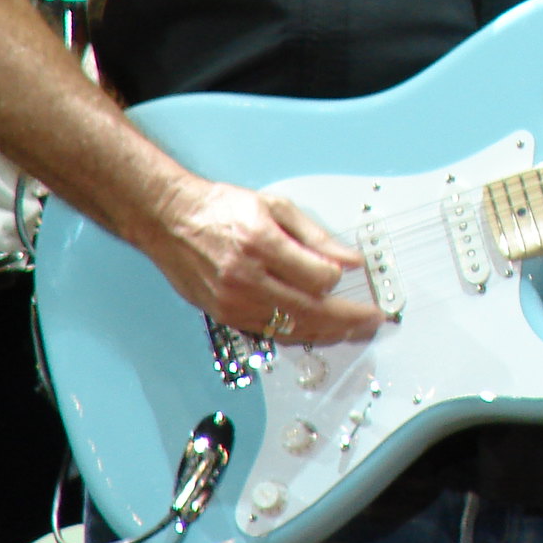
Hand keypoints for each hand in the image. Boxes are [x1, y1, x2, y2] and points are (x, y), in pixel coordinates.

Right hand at [146, 177, 388, 343]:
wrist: (170, 220)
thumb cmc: (220, 209)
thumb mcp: (275, 207)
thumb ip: (315, 237)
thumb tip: (349, 261)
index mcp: (262, 245)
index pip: (318, 278)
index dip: (339, 278)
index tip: (351, 273)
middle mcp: (246, 279)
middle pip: (310, 311)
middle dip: (348, 319)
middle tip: (372, 320)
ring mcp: (233, 302)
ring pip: (291, 329)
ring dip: (327, 334)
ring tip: (353, 331)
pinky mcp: (224, 315)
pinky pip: (269, 334)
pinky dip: (297, 334)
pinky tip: (317, 332)